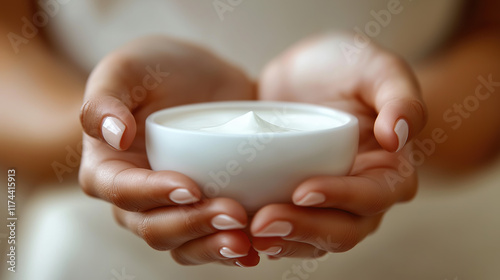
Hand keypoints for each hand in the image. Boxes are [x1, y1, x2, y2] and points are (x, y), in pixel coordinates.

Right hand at [79, 36, 259, 266]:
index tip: (189, 187)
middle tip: (233, 214)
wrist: (200, 75)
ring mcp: (171, 205)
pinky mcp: (204, 206)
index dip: (152, 195)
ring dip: (213, 247)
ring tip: (246, 240)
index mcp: (108, 167)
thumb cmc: (156, 68)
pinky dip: (230, 248)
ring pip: (183, 243)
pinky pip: (210, 239)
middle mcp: (136, 195)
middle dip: (192, 226)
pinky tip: (255, 248)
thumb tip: (113, 136)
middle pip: (154, 227)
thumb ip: (105, 98)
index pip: (122, 192)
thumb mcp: (126, 69)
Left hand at [251, 33, 426, 257]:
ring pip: (315, 239)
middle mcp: (362, 194)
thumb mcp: (375, 66)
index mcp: (390, 167)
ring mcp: (329, 202)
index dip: (342, 198)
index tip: (303, 190)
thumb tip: (398, 137)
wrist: (300, 74)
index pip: (375, 195)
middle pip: (344, 229)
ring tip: (251, 233)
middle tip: (264, 222)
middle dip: (306, 229)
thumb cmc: (344, 65)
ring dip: (285, 240)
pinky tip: (244, 234)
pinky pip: (290, 231)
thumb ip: (399, 95)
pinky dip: (271, 236)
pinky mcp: (298, 203)